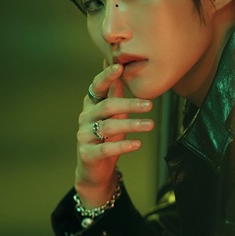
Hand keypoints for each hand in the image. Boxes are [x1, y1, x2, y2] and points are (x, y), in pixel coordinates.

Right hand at [75, 62, 153, 206]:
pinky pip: (106, 148)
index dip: (106, 76)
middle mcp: (85, 117)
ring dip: (131, 125)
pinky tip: (137, 144)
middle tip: (150, 105)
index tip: (119, 67)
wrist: (94, 169)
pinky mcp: (88, 154)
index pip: (97, 86)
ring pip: (109, 127)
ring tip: (150, 125)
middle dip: (129, 104)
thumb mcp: (113, 114)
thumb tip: (120, 68)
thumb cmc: (106, 137)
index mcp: (91, 104)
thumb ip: (115, 94)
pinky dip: (122, 146)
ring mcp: (84, 136)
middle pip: (107, 106)